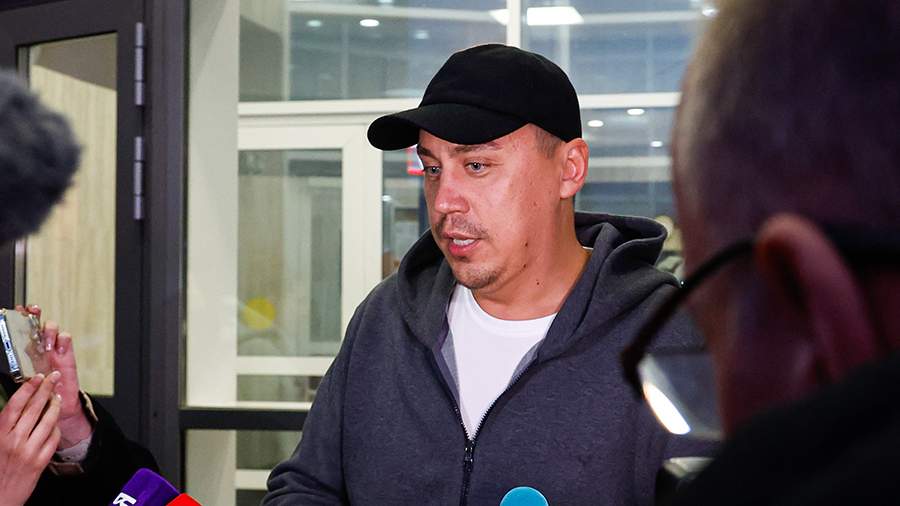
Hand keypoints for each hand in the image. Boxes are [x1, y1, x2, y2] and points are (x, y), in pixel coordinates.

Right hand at [0, 373, 61, 505]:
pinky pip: (53, 438)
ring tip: (57, 397)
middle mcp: (14, 441)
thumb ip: (3, 426)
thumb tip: (15, 406)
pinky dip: (55, 428)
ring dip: (54, 406)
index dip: (27, 389)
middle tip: (53, 378)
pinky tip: (54, 423)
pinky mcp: (40, 462)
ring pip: (48, 421)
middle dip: (45, 390)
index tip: (36, 378)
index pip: (15, 405)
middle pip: (34, 408)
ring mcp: (29, 451)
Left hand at [17, 306, 90, 448]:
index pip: (22, 330)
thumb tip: (3, 364)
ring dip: (49, 330)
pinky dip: (62, 339)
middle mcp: (40, 347)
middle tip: (32, 312)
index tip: (15, 310)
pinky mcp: (67, 354)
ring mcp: (54, 349)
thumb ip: (17, 370)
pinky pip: (66, 338)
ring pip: (52, 327)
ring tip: (46, 343)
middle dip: (35, 314)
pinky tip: (58, 348)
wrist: (57, 406)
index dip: (20, 317)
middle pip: (38, 323)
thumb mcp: (22, 381)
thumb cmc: (38, 395)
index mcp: (25, 351)